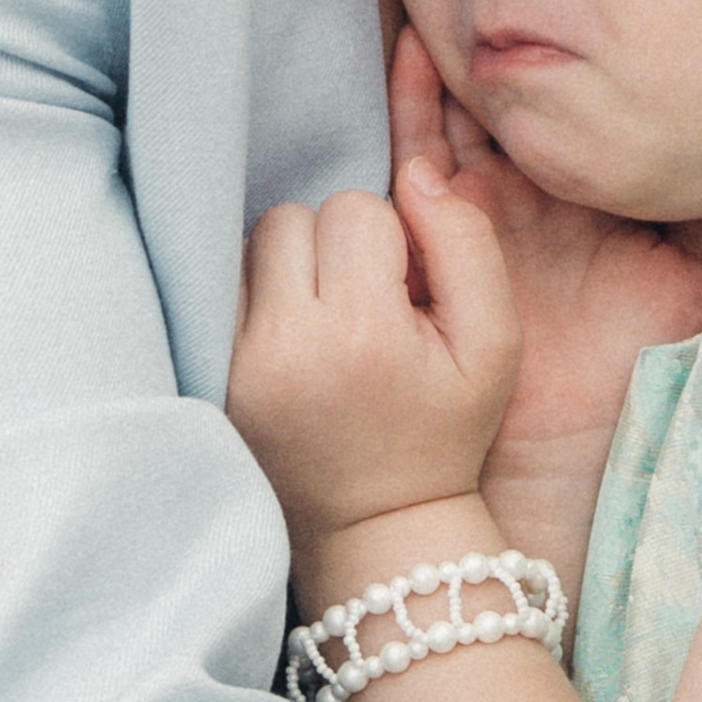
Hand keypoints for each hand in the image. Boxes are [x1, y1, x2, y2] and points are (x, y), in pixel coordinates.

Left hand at [229, 167, 518, 558]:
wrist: (377, 527)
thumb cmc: (445, 430)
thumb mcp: (495, 343)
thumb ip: (466, 243)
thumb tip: (416, 174)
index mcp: (361, 331)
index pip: (355, 209)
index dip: (389, 239)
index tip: (403, 294)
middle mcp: (285, 344)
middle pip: (292, 219)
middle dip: (332, 247)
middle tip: (361, 304)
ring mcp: (234, 365)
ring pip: (248, 248)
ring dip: (288, 267)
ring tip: (323, 320)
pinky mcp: (206, 378)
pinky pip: (218, 292)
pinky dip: (255, 300)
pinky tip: (289, 337)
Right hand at [389, 30, 701, 585]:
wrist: (565, 439)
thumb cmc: (630, 366)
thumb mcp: (692, 276)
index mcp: (585, 196)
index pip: (572, 112)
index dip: (567, 57)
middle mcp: (530, 196)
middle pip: (510, 102)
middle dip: (503, 39)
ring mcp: (480, 211)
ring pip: (461, 116)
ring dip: (454, 57)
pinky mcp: (438, 232)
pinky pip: (416, 159)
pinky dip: (413, 106)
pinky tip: (416, 48)